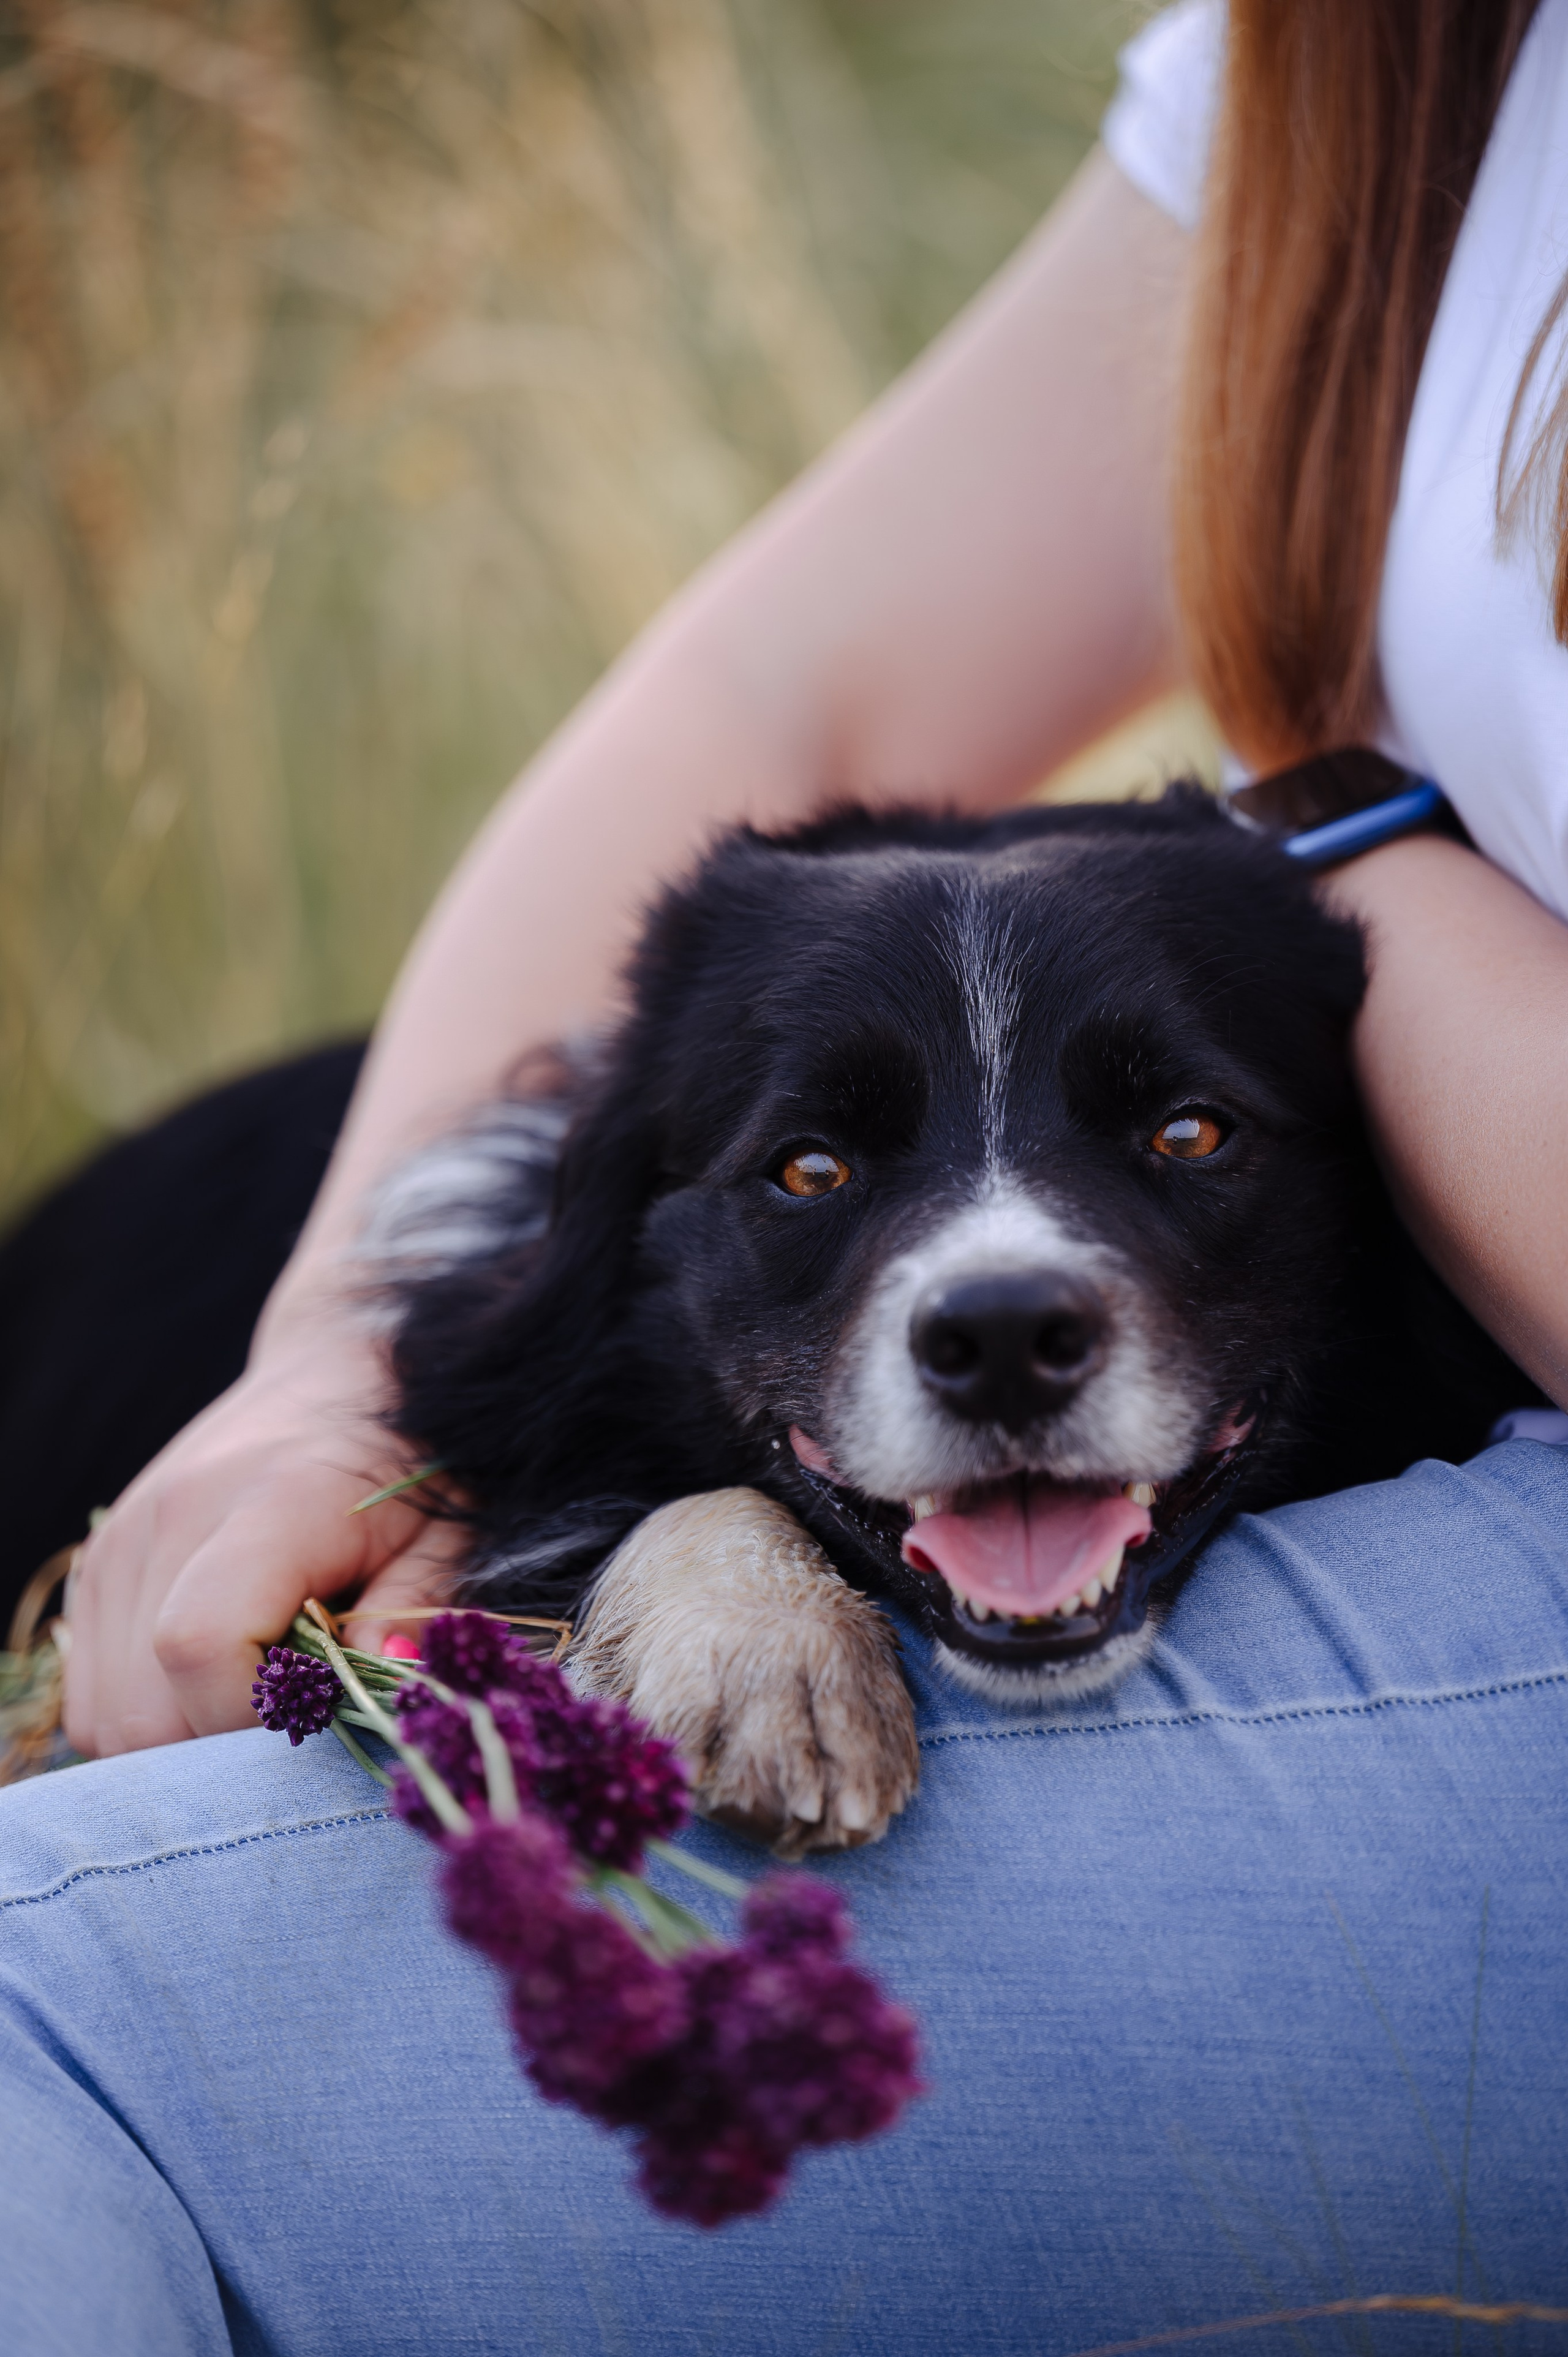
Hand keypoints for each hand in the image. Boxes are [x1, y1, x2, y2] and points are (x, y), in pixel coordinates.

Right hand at [61, 1319, 460, 1756]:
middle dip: (223, 1746)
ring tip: (263, 1685)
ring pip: (104, 1719)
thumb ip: (417, 1608)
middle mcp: (170, 1520)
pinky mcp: (98, 1564)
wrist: (338, 1368)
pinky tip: (220, 1674)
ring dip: (182, 1735)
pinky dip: (148, 1711)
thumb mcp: (446, 1527)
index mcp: (267, 1505)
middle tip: (300, 1711)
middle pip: (142, 1710)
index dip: (256, 1714)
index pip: (201, 1645)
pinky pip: (91, 1695)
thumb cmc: (406, 1458)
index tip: (322, 1708)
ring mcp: (119, 1544)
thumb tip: (381, 1698)